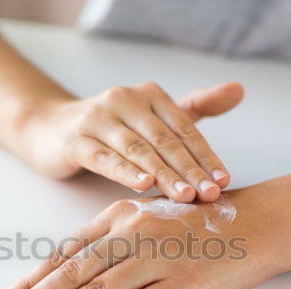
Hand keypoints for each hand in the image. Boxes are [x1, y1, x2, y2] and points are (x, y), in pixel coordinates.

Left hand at [0, 187, 287, 288]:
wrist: (260, 221)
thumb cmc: (202, 220)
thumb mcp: (151, 216)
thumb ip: (114, 237)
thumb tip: (72, 268)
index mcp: (121, 215)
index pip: (65, 251)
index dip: (32, 277)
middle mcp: (133, 233)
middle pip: (70, 272)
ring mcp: (158, 258)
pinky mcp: (182, 284)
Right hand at [16, 82, 243, 202]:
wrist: (51, 129)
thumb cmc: (110, 128)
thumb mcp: (153, 116)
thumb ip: (194, 108)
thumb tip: (239, 90)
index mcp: (150, 95)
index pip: (184, 129)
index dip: (205, 156)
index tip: (223, 182)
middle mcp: (125, 100)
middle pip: (164, 140)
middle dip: (189, 169)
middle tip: (209, 195)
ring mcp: (98, 118)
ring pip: (137, 150)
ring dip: (163, 174)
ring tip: (185, 196)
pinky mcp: (76, 139)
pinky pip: (104, 157)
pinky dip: (125, 172)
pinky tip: (143, 185)